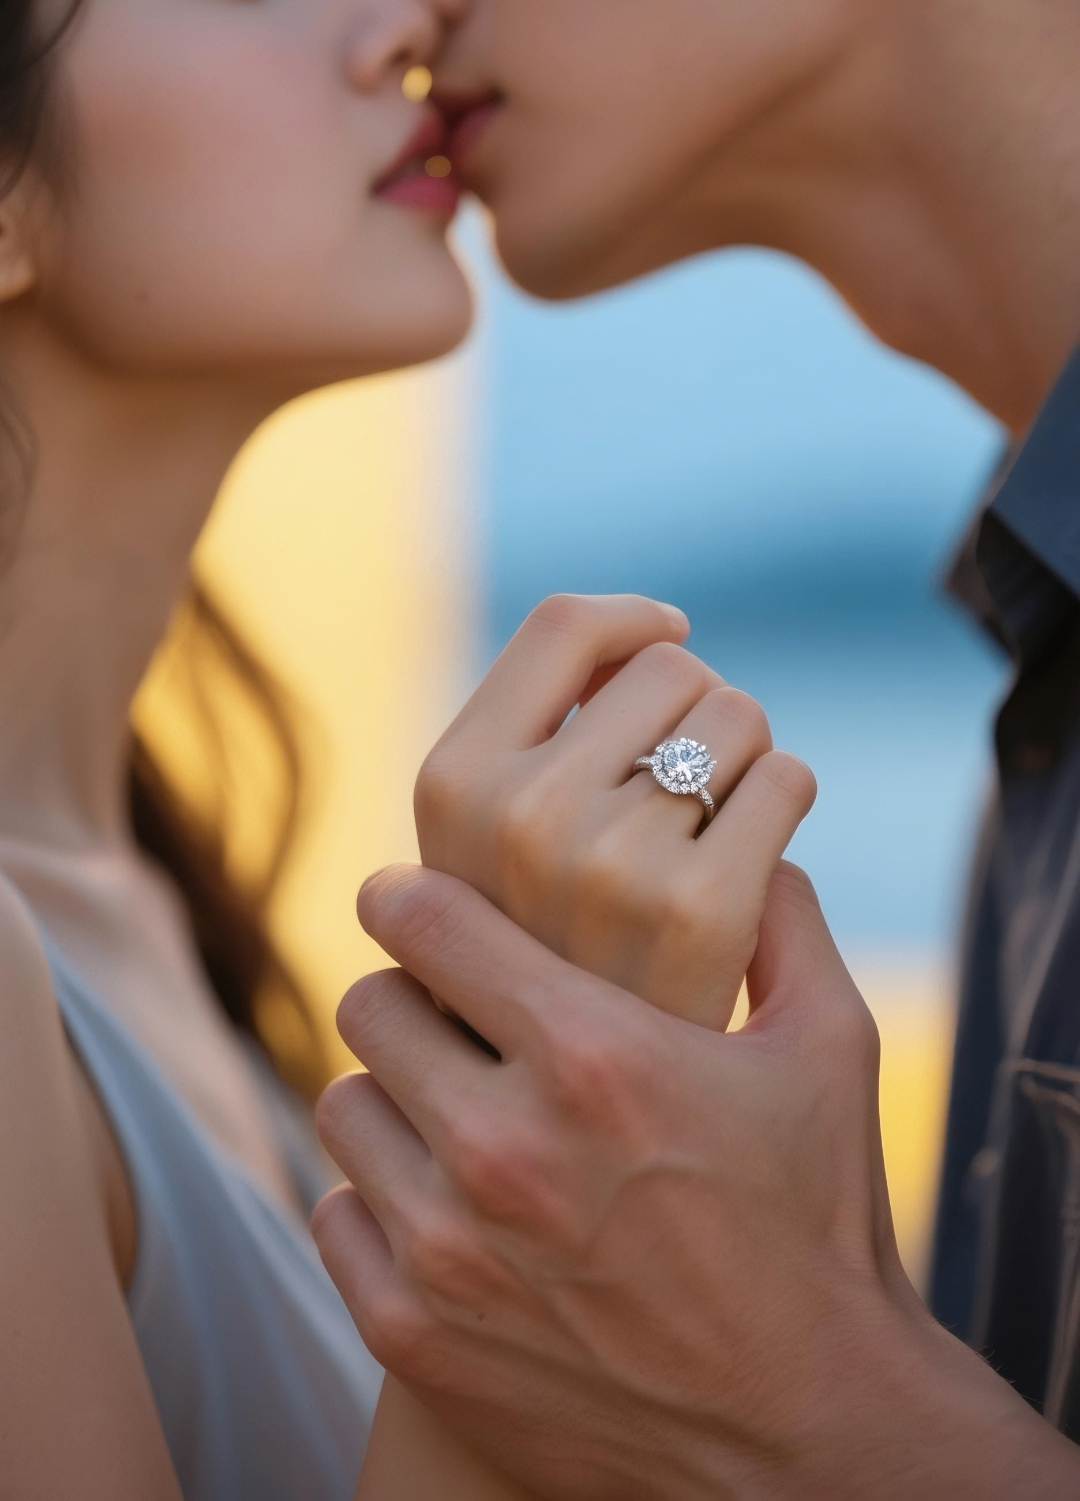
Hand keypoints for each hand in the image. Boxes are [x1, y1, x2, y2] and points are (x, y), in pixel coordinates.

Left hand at [314, 865, 1077, 1500]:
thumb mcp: (833, 1045)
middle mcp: (504, 1144)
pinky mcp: (416, 1333)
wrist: (810, 1433)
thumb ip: (780, 919)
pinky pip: (337, 1212)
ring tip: (460, 1115)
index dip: (414, 897)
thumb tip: (747, 842)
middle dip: (412, 996)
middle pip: (368, 1004)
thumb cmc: (824, 1224)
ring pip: (344, 1105)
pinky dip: (380, 1200)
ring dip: (394, 1099)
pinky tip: (449, 1205)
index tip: (417, 902)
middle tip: (459, 1019)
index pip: (426, 919)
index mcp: (593, 1053)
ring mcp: (449, 1248)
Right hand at [414, 593, 815, 1027]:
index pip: (564, 625)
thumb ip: (526, 752)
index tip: (666, 640)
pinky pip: (787, 779)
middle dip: (694, 710)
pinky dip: (783, 803)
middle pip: (669, 665)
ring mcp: (610, 864)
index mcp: (453, 787)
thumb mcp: (479, 864)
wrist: (595, 1151)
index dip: (630, 620)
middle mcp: (521, 815)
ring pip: (737, 713)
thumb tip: (645, 636)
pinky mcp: (704, 911)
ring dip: (742, 757)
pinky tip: (752, 864)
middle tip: (680, 793)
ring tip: (707, 835)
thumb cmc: (544, 983)